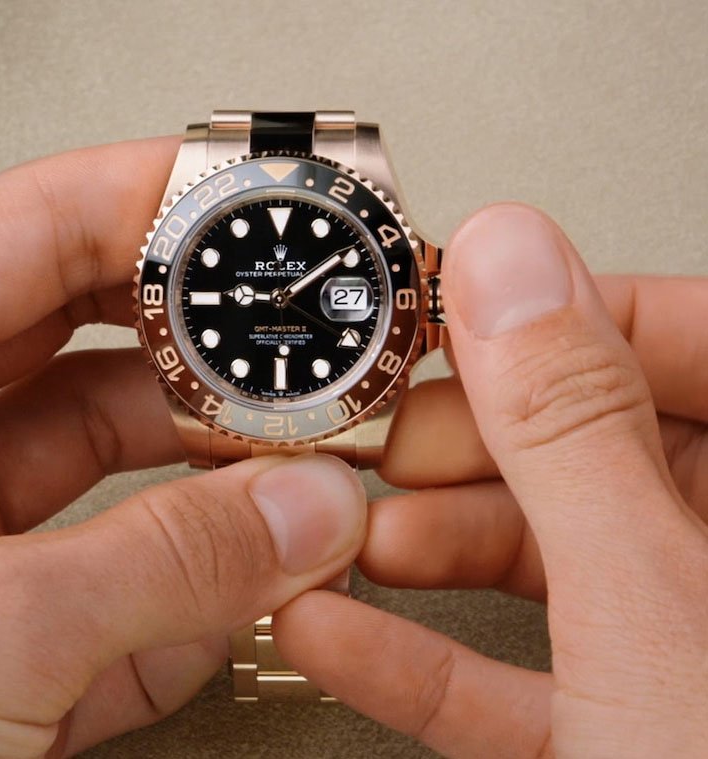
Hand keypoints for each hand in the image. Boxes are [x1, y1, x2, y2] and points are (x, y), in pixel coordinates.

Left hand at [0, 140, 366, 757]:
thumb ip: (162, 570)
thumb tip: (312, 513)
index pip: (35, 231)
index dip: (155, 201)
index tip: (259, 206)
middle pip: (94, 340)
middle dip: (211, 344)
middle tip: (301, 341)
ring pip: (118, 460)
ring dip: (220, 471)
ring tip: (304, 473)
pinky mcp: (4, 621)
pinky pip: (117, 567)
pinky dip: (193, 580)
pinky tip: (251, 588)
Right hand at [275, 204, 707, 756]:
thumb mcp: (653, 608)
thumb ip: (576, 432)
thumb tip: (514, 264)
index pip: (688, 340)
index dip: (564, 312)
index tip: (455, 304)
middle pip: (592, 452)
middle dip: (466, 444)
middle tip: (376, 435)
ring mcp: (675, 656)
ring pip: (546, 559)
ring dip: (425, 546)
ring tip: (341, 533)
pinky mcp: (616, 737)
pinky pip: (518, 675)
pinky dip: (423, 655)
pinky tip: (338, 626)